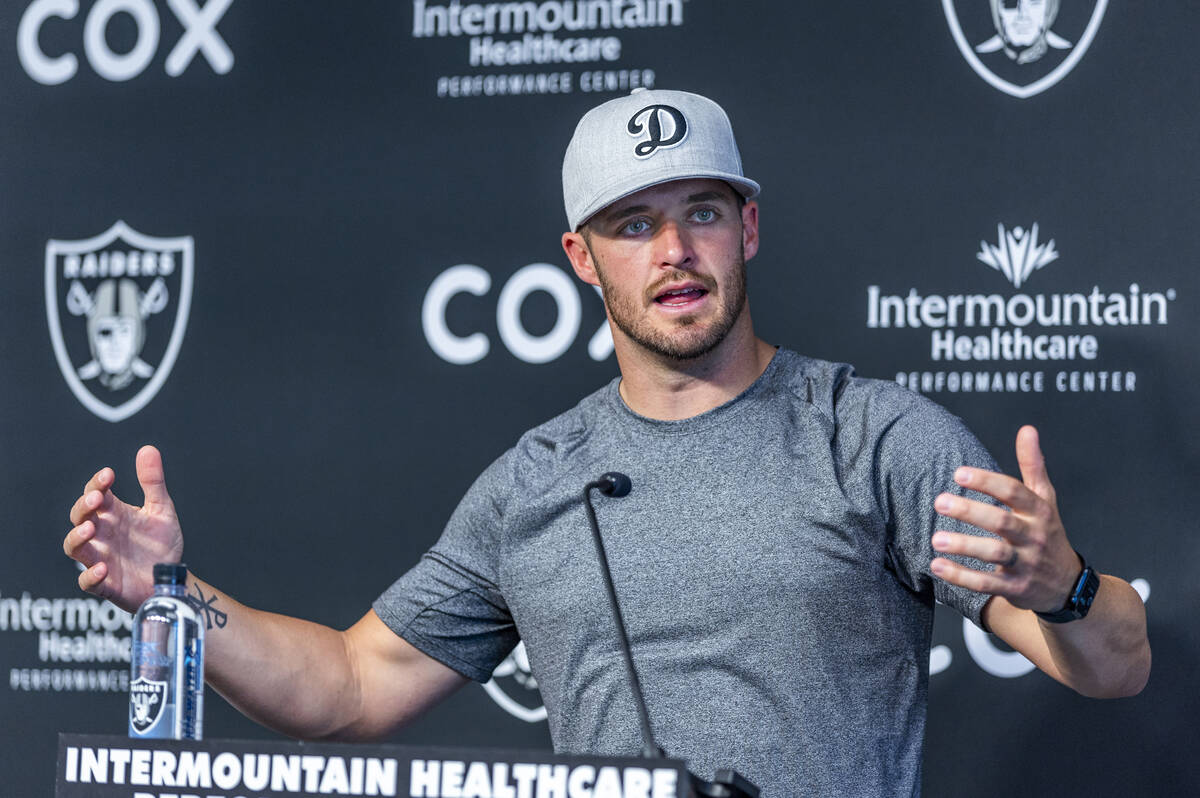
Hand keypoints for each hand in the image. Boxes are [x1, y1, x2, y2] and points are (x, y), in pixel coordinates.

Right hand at [63, 445, 183, 612]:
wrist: (170, 578)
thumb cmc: (160, 544)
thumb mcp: (161, 510)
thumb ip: (153, 483)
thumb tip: (148, 448)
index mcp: (113, 515)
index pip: (95, 494)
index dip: (97, 484)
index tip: (108, 474)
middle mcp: (102, 535)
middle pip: (78, 517)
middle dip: (83, 507)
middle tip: (97, 499)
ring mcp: (100, 558)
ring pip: (74, 548)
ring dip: (77, 538)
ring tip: (89, 528)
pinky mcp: (106, 584)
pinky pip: (87, 582)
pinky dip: (90, 576)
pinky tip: (102, 568)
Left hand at [929, 426, 1081, 613]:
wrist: (1067, 586)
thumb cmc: (1048, 533)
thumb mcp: (1045, 499)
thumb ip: (1033, 465)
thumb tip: (1027, 429)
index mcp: (1039, 511)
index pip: (1014, 492)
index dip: (987, 481)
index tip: (959, 473)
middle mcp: (1033, 536)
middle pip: (1002, 523)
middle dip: (970, 512)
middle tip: (940, 502)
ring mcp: (1025, 564)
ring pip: (994, 554)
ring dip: (964, 546)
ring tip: (935, 538)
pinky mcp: (1015, 588)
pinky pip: (987, 583)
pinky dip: (962, 576)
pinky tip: (938, 566)